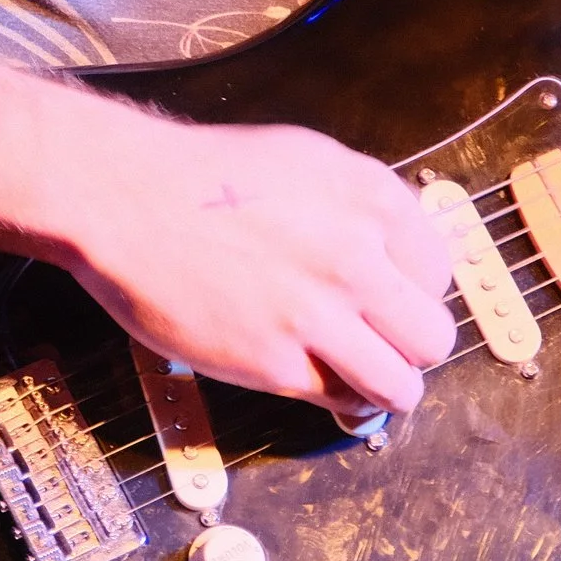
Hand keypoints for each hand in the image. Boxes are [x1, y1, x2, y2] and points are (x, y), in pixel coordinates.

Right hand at [55, 117, 456, 415]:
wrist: (122, 199)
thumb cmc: (200, 177)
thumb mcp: (305, 160)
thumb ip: (359, 206)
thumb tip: (392, 250)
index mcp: (369, 199)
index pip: (438, 273)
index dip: (414, 294)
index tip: (390, 302)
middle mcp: (355, 257)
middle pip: (432, 336)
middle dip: (408, 347)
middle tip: (379, 344)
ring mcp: (316, 314)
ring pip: (400, 384)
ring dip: (384, 388)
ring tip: (359, 378)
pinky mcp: (275, 363)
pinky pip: (339, 400)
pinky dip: (335, 400)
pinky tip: (316, 380)